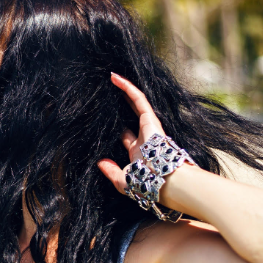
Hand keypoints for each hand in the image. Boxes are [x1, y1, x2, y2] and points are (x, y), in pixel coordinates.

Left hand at [96, 72, 166, 194]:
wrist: (163, 181)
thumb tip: (100, 163)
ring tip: (111, 77)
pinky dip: (127, 87)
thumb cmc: (146, 184)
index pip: (126, 136)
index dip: (116, 127)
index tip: (105, 120)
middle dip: (121, 104)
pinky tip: (115, 79)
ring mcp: (149, 127)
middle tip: (109, 94)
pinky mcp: (151, 119)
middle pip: (131, 115)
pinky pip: (138, 98)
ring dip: (124, 89)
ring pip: (135, 102)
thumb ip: (111, 171)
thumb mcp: (123, 180)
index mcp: (138, 153)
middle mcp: (145, 138)